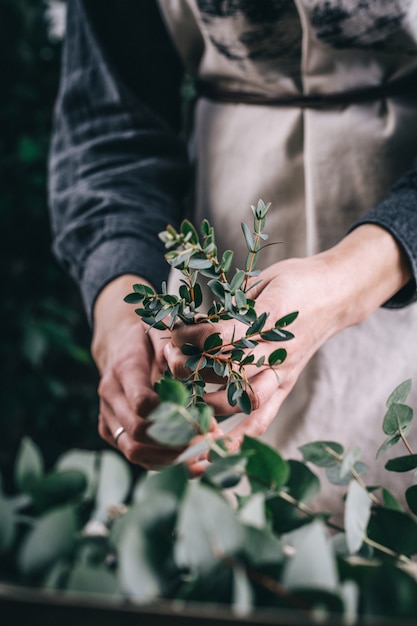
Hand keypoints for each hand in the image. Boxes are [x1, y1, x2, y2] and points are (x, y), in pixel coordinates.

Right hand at [91, 275, 182, 468]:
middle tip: (206, 439)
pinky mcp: (109, 431)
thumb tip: (184, 373)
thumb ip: (175, 352)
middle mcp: (111, 394)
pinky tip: (187, 455)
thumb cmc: (149, 339)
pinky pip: (134, 455)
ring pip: (134, 450)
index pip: (141, 401)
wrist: (120, 346)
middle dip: (175, 441)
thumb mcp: (163, 332)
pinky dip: (161, 460)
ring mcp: (107, 415)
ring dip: (169, 456)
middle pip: (138, 432)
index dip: (169, 416)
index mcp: (124, 367)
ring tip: (200, 451)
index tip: (197, 420)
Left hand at [165, 224, 411, 449]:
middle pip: (226, 370)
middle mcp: (276, 349)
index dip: (193, 336)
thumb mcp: (263, 280)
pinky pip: (265, 416)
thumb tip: (195, 324)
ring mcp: (283, 370)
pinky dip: (241, 435)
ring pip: (241, 398)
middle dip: (192, 369)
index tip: (172, 332)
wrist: (337, 294)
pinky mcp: (287, 384)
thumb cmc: (296, 280)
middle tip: (170, 361)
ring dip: (206, 402)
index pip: (223, 334)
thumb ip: (233, 304)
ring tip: (181, 396)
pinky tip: (217, 447)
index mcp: (269, 317)